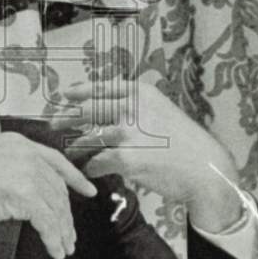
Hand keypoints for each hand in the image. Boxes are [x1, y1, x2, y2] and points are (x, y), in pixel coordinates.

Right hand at [0, 115, 96, 258]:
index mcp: (18, 141)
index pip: (57, 161)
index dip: (75, 178)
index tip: (89, 190)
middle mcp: (28, 154)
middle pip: (58, 189)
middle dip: (66, 215)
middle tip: (70, 235)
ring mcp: (28, 173)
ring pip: (56, 208)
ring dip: (62, 231)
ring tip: (63, 247)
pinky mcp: (25, 195)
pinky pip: (47, 222)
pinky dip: (53, 239)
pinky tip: (54, 250)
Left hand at [56, 79, 243, 231]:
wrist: (204, 169)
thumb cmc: (183, 141)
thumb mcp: (161, 109)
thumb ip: (134, 104)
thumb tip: (100, 104)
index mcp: (139, 92)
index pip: (99, 87)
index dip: (78, 91)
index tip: (65, 95)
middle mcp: (130, 108)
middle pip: (86, 110)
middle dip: (65, 117)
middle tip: (53, 124)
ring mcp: (126, 133)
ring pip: (87, 139)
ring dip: (76, 147)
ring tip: (71, 152)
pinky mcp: (124, 159)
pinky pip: (95, 163)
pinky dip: (91, 168)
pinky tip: (91, 170)